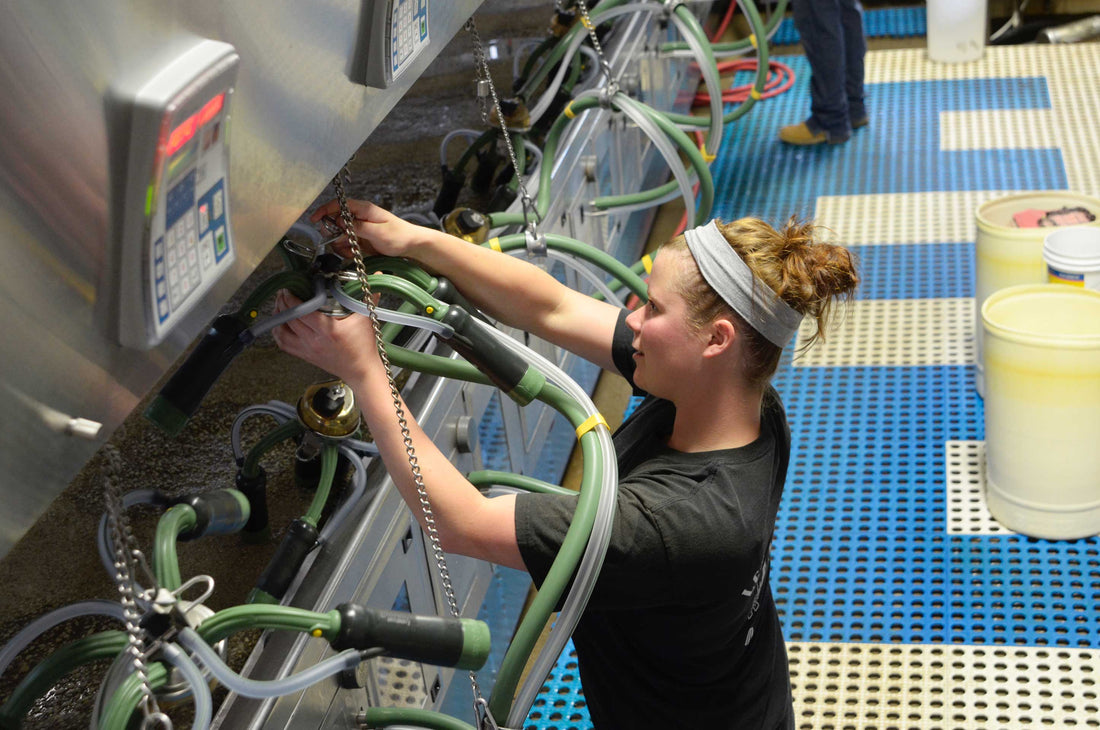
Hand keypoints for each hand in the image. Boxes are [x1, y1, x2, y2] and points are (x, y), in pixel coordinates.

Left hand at [271, 290, 380, 383]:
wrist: (362, 371)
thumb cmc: (364, 346)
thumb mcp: (366, 319)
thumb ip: (367, 297)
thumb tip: (375, 277)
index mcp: (328, 330)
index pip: (302, 312)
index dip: (291, 299)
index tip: (290, 289)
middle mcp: (314, 341)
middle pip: (289, 319)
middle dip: (283, 303)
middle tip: (284, 292)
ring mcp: (308, 350)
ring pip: (282, 332)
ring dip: (278, 317)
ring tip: (280, 305)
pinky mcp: (305, 356)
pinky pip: (284, 344)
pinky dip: (278, 332)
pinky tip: (280, 323)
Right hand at [309, 199, 423, 259]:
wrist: (412, 246)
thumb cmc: (400, 236)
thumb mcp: (378, 232)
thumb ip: (358, 227)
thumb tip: (340, 223)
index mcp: (364, 209)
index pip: (339, 205)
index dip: (324, 210)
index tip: (315, 219)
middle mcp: (360, 217)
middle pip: (336, 220)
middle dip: (332, 232)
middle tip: (337, 242)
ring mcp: (360, 228)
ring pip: (340, 234)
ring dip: (339, 243)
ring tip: (350, 251)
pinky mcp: (362, 238)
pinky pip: (347, 243)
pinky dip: (346, 249)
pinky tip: (352, 254)